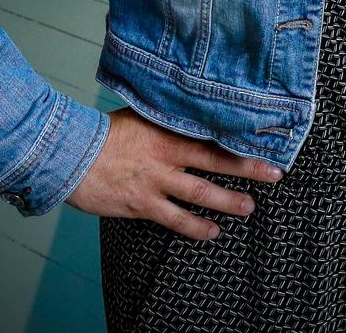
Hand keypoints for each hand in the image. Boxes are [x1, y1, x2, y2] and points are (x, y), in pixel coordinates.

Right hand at [65, 108, 282, 239]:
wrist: (71, 155)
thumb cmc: (105, 134)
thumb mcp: (141, 116)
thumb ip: (168, 119)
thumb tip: (194, 113)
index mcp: (168, 130)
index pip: (212, 132)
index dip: (239, 137)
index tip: (266, 139)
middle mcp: (167, 155)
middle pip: (216, 161)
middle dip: (248, 168)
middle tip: (274, 174)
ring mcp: (155, 181)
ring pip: (200, 193)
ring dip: (227, 200)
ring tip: (249, 207)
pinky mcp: (142, 204)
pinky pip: (174, 218)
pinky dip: (195, 227)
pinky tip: (212, 232)